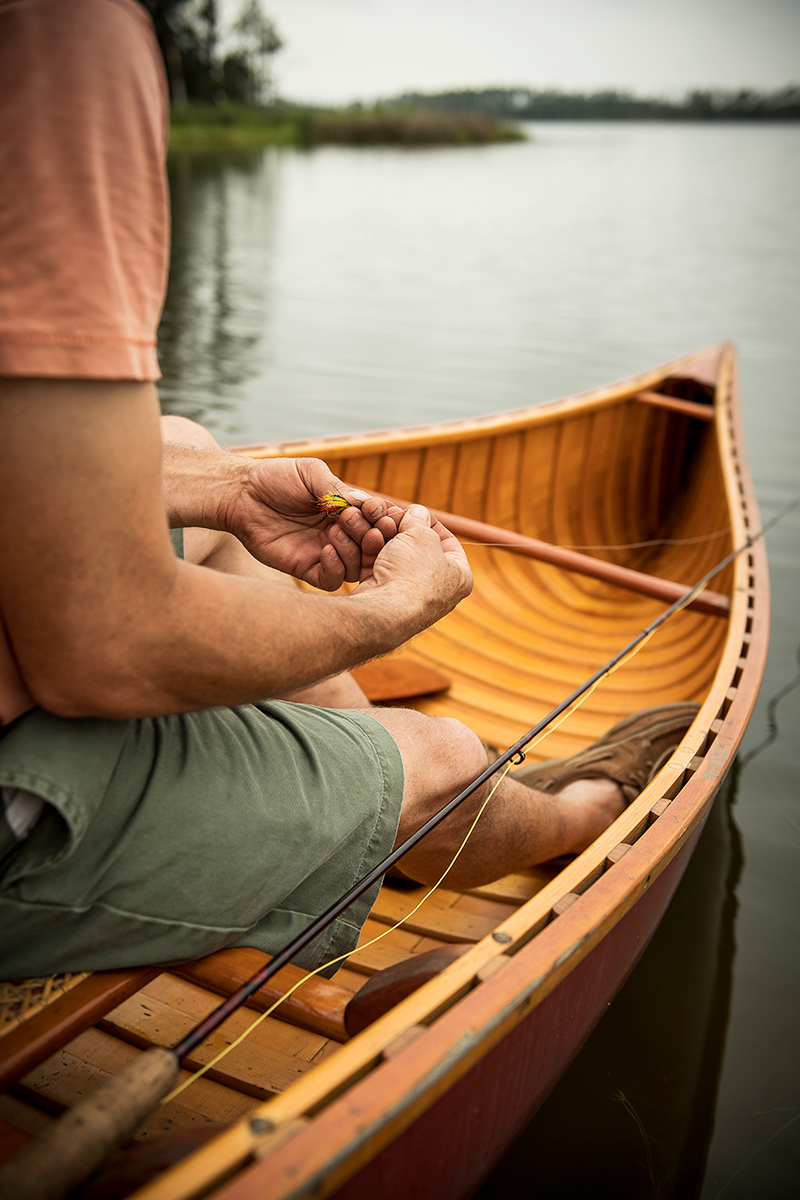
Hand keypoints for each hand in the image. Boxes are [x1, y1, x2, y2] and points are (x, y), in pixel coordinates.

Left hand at [229, 457, 400, 589]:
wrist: (241, 494)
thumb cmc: (275, 478)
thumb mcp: (311, 474)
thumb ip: (337, 489)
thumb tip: (366, 503)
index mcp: (345, 510)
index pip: (376, 522)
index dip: (381, 519)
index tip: (376, 511)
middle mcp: (339, 534)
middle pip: (371, 548)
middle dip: (372, 537)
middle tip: (360, 525)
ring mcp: (323, 553)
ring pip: (356, 567)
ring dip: (354, 551)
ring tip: (337, 533)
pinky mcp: (305, 568)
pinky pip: (331, 580)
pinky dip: (336, 569)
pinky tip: (327, 550)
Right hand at [352, 504, 472, 630]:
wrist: (384, 612)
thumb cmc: (412, 574)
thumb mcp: (421, 534)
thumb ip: (419, 519)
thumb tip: (417, 512)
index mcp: (460, 576)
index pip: (448, 541)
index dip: (429, 522)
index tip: (414, 512)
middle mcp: (438, 589)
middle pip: (418, 548)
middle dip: (401, 529)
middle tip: (389, 515)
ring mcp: (410, 595)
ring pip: (397, 557)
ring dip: (384, 539)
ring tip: (375, 525)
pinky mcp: (386, 598)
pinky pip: (381, 569)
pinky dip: (373, 554)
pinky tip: (366, 539)